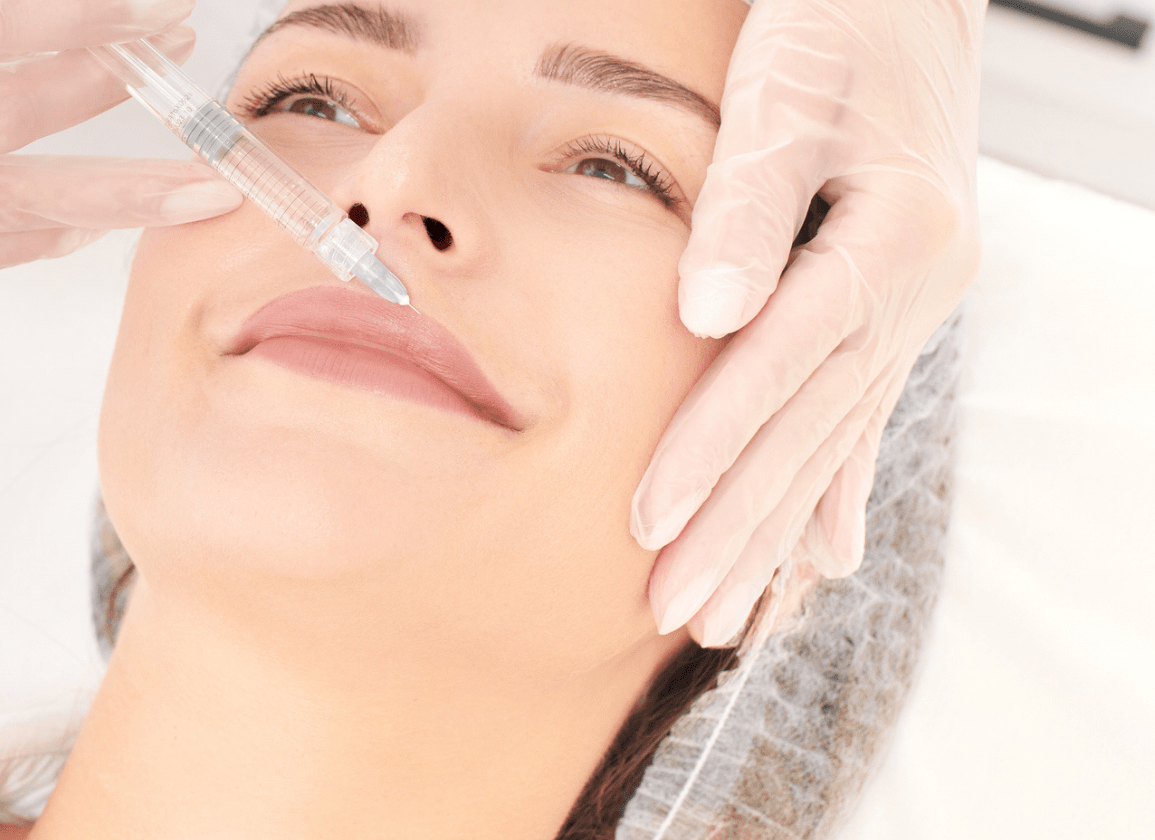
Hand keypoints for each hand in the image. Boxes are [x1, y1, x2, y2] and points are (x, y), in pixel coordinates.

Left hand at [633, 0, 984, 646]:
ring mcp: (914, 305)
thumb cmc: (837, 20)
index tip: (649, 520)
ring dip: (776, 533)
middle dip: (739, 526)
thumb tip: (707, 314)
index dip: (716, 446)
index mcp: (895, 235)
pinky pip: (857, 417)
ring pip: (835, 439)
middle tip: (672, 612)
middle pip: (813, 428)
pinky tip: (821, 562)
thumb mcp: (789, 83)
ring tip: (724, 618)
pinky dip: (832, 491)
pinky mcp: (893, 307)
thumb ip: (750, 197)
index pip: (786, 364)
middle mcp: (918, 286)